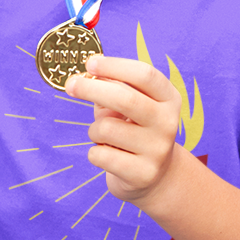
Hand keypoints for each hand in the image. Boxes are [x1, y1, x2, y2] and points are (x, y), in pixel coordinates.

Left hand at [69, 55, 184, 207]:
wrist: (155, 176)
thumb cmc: (135, 131)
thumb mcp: (132, 106)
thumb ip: (114, 89)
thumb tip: (87, 76)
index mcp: (168, 99)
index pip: (144, 75)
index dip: (115, 66)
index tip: (90, 63)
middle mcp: (168, 122)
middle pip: (126, 99)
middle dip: (92, 88)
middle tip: (71, 85)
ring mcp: (157, 150)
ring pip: (106, 129)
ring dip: (94, 130)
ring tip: (103, 137)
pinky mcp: (142, 173)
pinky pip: (100, 155)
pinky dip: (95, 152)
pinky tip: (108, 155)